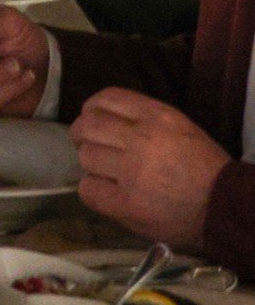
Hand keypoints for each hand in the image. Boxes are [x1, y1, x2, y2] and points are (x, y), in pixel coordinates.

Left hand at [70, 89, 230, 248]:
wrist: (223, 207)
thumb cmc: (204, 167)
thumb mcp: (180, 125)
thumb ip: (144, 118)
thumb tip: (108, 119)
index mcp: (157, 115)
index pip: (108, 97)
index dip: (92, 107)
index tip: (90, 116)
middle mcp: (140, 139)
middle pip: (89, 126)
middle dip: (81, 133)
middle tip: (85, 144)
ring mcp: (131, 173)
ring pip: (86, 157)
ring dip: (90, 163)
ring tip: (102, 171)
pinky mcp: (126, 204)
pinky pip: (89, 190)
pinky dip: (91, 190)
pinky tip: (103, 192)